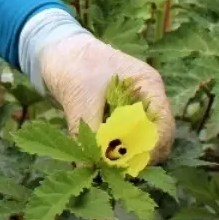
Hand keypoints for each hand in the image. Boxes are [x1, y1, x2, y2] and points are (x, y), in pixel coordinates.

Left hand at [39, 33, 174, 162]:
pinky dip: (113, 152)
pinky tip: (97, 157)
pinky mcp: (117, 118)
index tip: (128, 162)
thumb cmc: (73, 64)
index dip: (151, 147)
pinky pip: (123, 142)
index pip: (164, 123)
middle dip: (139, 156)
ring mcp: (134, 109)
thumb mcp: (80, 97)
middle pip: (157, 138)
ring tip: (104, 164)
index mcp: (148, 85)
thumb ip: (87, 132)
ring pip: (140, 143)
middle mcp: (146, 99)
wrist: (54, 51)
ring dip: (125, 156)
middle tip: (114, 168)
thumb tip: (89, 167)